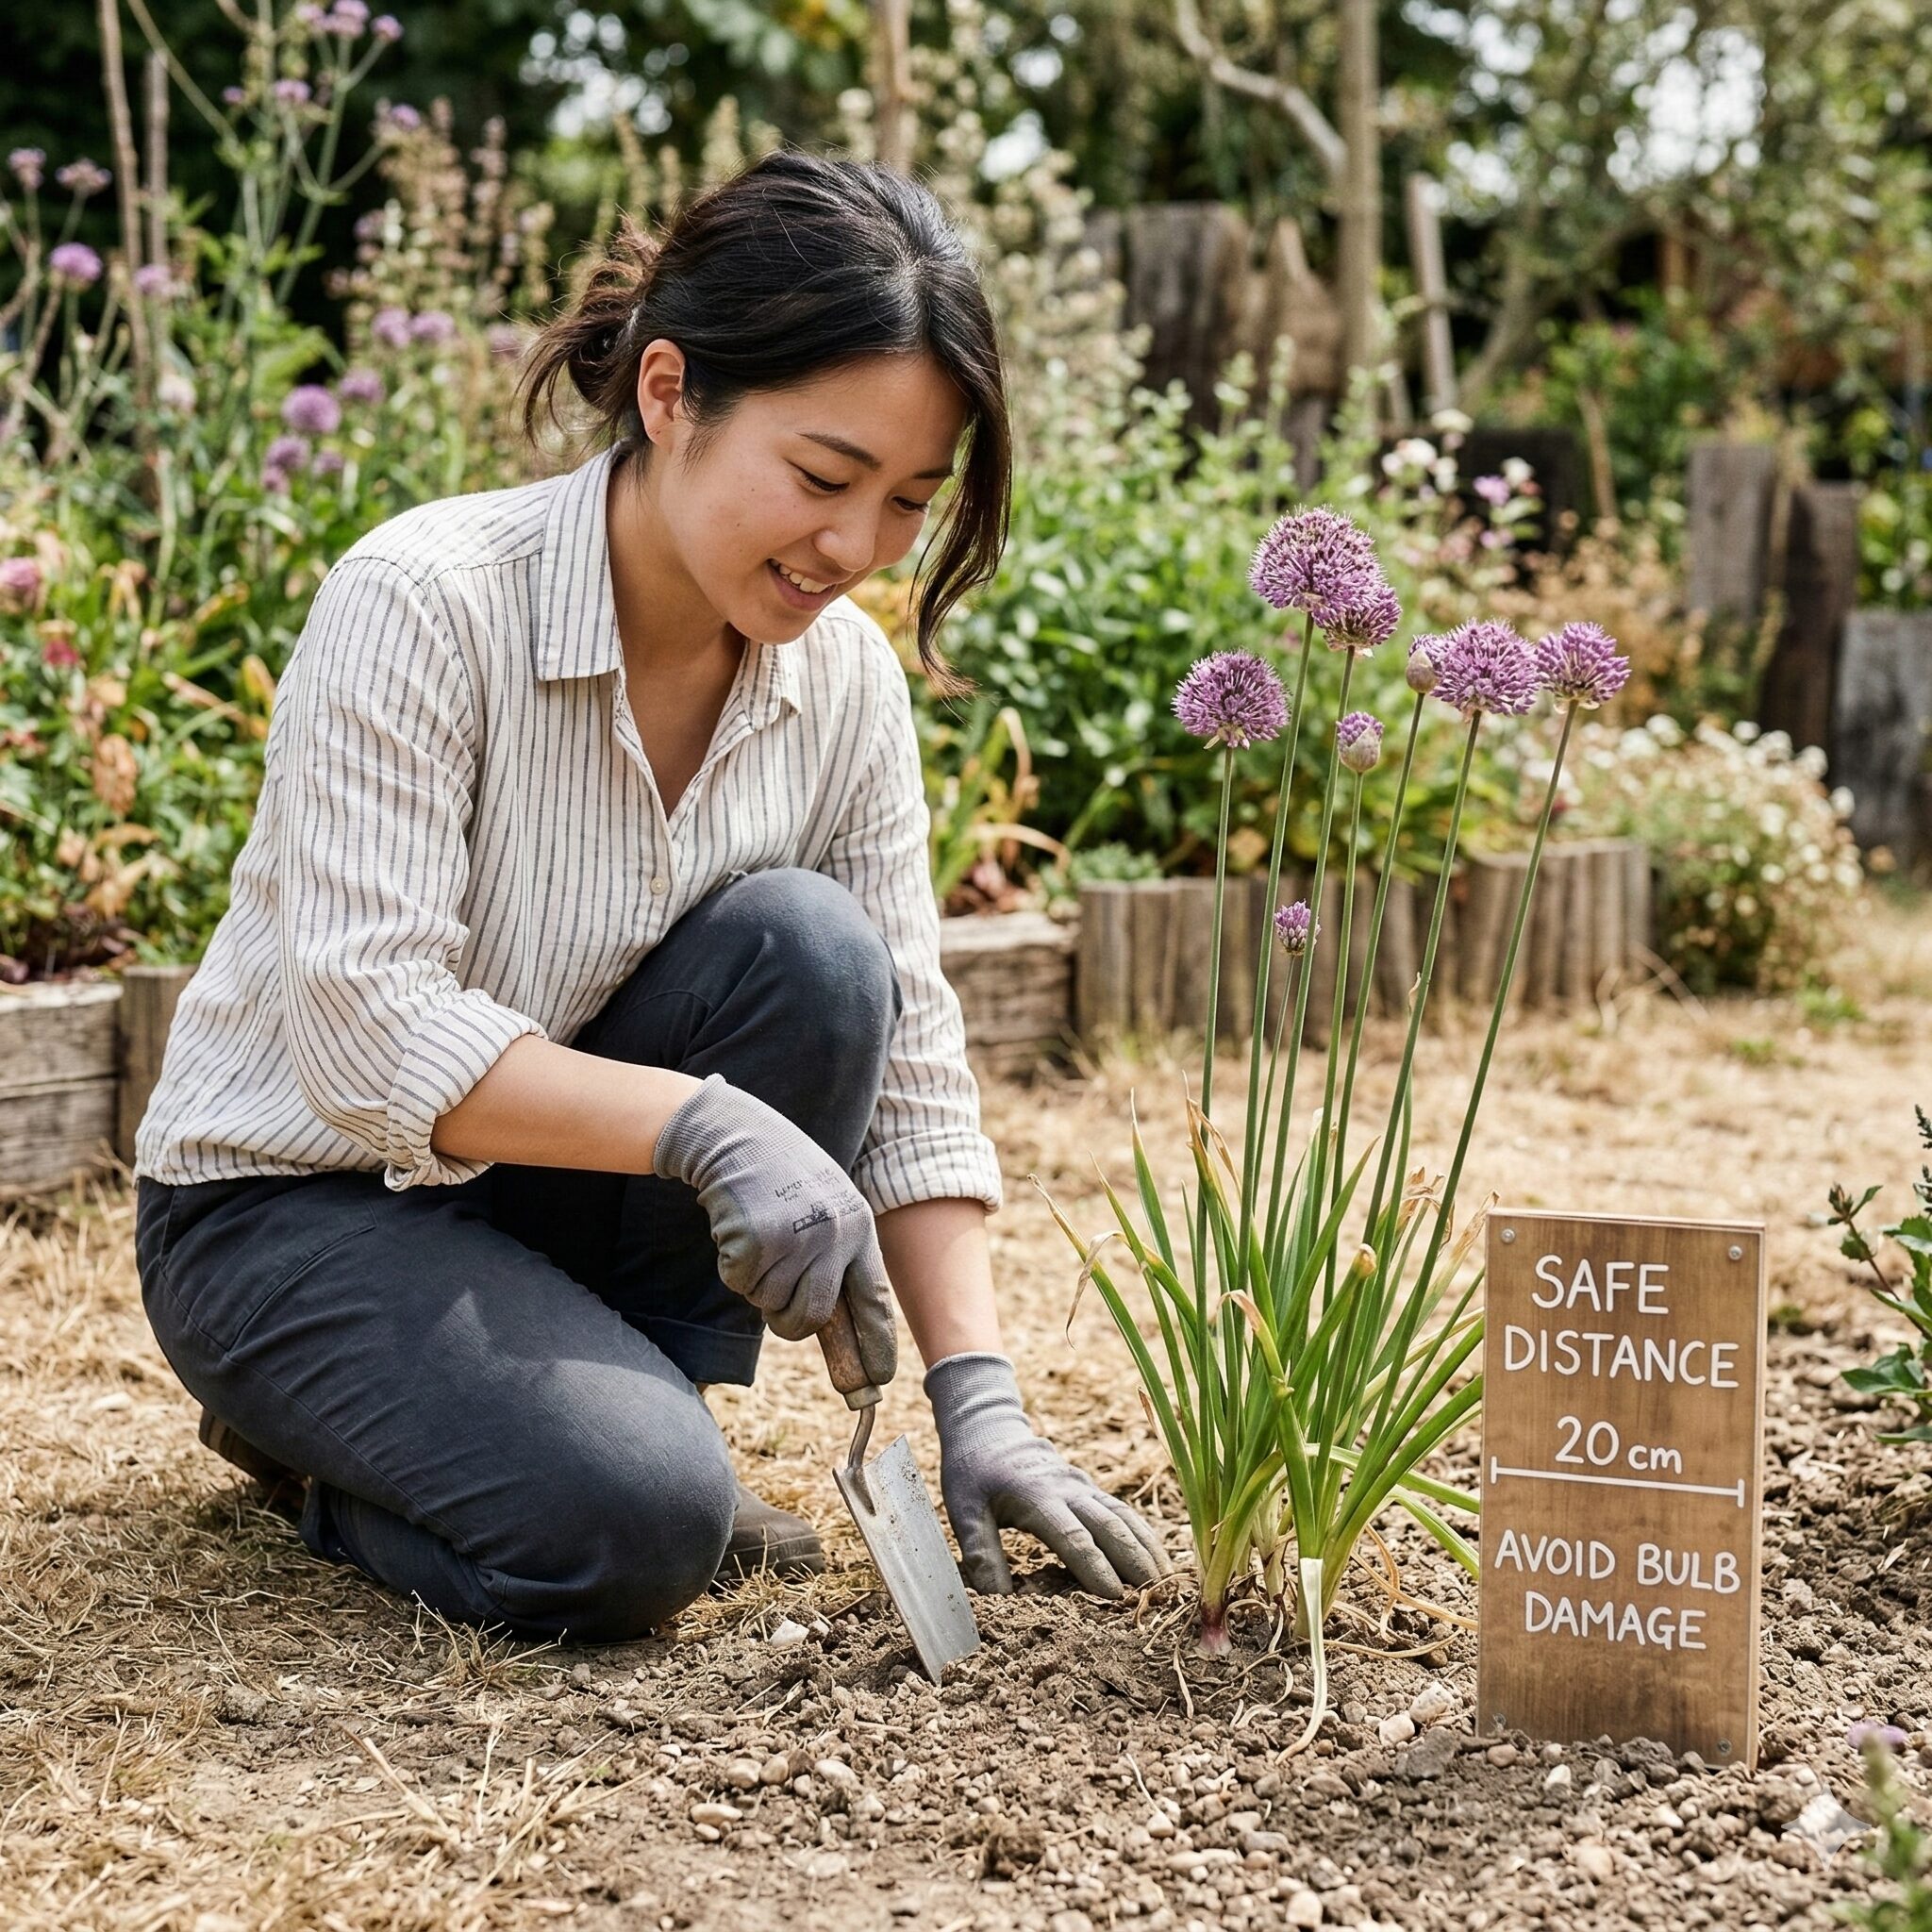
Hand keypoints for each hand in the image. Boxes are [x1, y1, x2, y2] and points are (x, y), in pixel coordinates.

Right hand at [652, 1074, 895, 1384]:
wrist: (738, 1134)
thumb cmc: (784, 1178)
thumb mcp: (827, 1210)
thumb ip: (837, 1262)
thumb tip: (844, 1331)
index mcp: (859, 1228)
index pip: (874, 1302)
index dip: (876, 1345)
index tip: (878, 1380)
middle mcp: (833, 1236)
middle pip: (813, 1318)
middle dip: (791, 1322)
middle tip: (777, 1302)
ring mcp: (795, 1239)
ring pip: (772, 1305)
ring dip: (759, 1285)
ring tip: (761, 1240)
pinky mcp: (754, 1240)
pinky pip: (741, 1284)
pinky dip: (734, 1267)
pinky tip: (739, 1230)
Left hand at [924, 1352, 1169, 1596]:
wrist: (989, 1430)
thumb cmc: (973, 1475)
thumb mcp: (963, 1511)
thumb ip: (981, 1553)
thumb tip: (998, 1600)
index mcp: (1036, 1496)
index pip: (1072, 1536)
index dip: (1095, 1566)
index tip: (1114, 1598)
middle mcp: (1068, 1490)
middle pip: (1109, 1526)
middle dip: (1134, 1562)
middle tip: (1155, 1598)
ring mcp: (1084, 1487)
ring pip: (1124, 1517)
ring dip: (1147, 1549)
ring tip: (1168, 1584)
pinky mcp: (1091, 1490)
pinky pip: (1124, 1512)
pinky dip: (1145, 1536)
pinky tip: (1161, 1560)